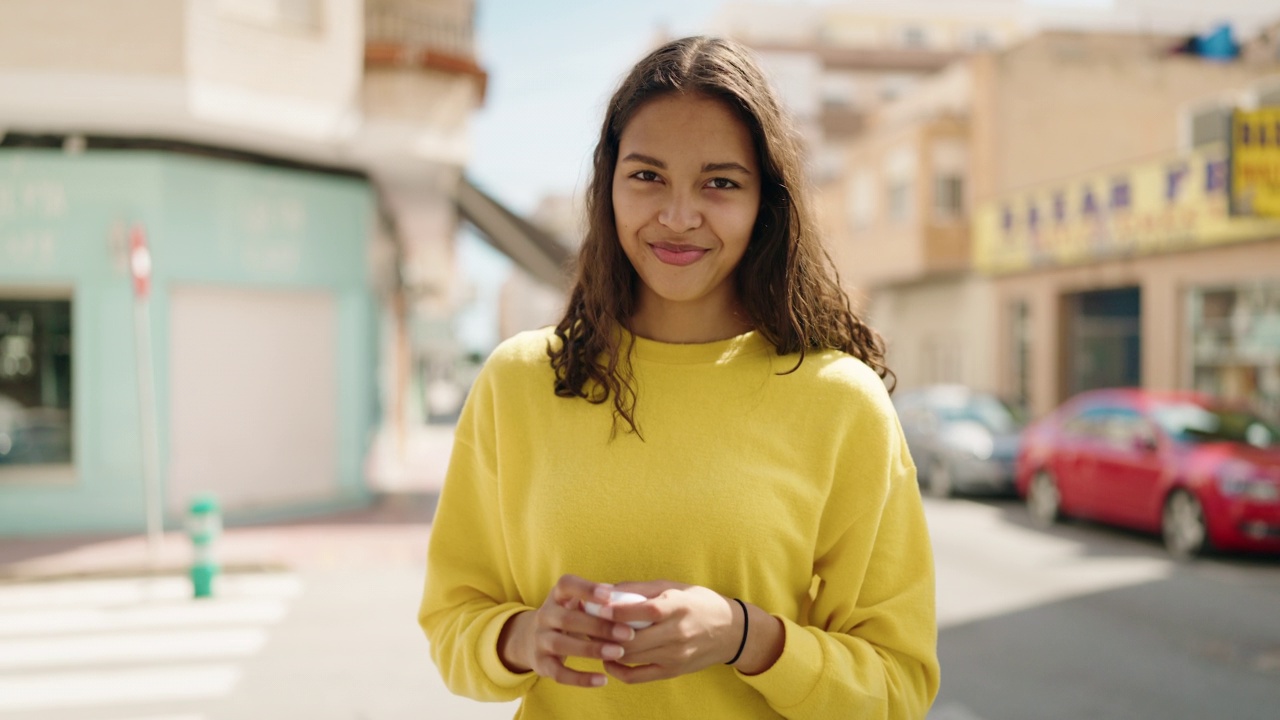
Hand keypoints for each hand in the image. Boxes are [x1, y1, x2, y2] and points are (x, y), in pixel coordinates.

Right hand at [498, 574, 636, 687]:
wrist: (531, 639)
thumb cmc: (569, 616)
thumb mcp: (577, 603)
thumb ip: (599, 601)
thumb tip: (632, 599)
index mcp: (556, 596)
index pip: (566, 585)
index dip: (586, 589)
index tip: (609, 595)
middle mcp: (544, 615)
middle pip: (568, 619)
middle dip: (599, 626)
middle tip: (628, 633)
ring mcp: (539, 640)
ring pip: (561, 644)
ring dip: (592, 649)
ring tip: (619, 653)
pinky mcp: (541, 664)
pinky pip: (559, 673)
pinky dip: (581, 679)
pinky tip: (603, 680)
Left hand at [601, 580, 741, 683]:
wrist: (731, 631)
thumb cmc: (698, 603)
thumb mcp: (674, 587)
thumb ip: (640, 589)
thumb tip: (607, 589)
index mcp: (678, 607)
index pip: (645, 611)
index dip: (618, 610)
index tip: (596, 605)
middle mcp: (677, 633)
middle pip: (633, 638)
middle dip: (604, 632)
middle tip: (584, 624)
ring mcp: (675, 656)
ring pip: (631, 656)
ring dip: (606, 649)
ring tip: (590, 639)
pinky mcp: (672, 672)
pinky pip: (638, 676)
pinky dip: (618, 670)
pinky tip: (607, 660)